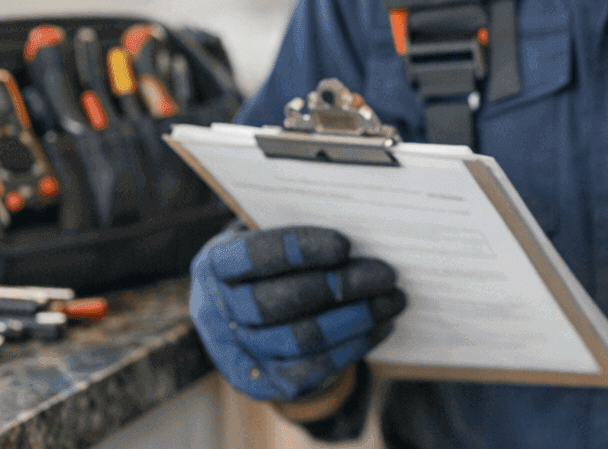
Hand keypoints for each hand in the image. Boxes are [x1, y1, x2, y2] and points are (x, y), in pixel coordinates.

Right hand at [190, 225, 405, 401]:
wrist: (245, 313)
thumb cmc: (270, 261)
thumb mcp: (268, 234)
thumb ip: (298, 228)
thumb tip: (360, 226)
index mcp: (214, 266)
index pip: (253, 257)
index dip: (298, 250)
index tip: (345, 244)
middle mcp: (215, 312)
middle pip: (278, 303)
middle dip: (340, 287)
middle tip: (385, 274)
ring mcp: (236, 353)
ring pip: (300, 340)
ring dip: (356, 319)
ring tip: (392, 299)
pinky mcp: (264, 382)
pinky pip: (312, 369)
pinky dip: (353, 346)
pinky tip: (380, 326)